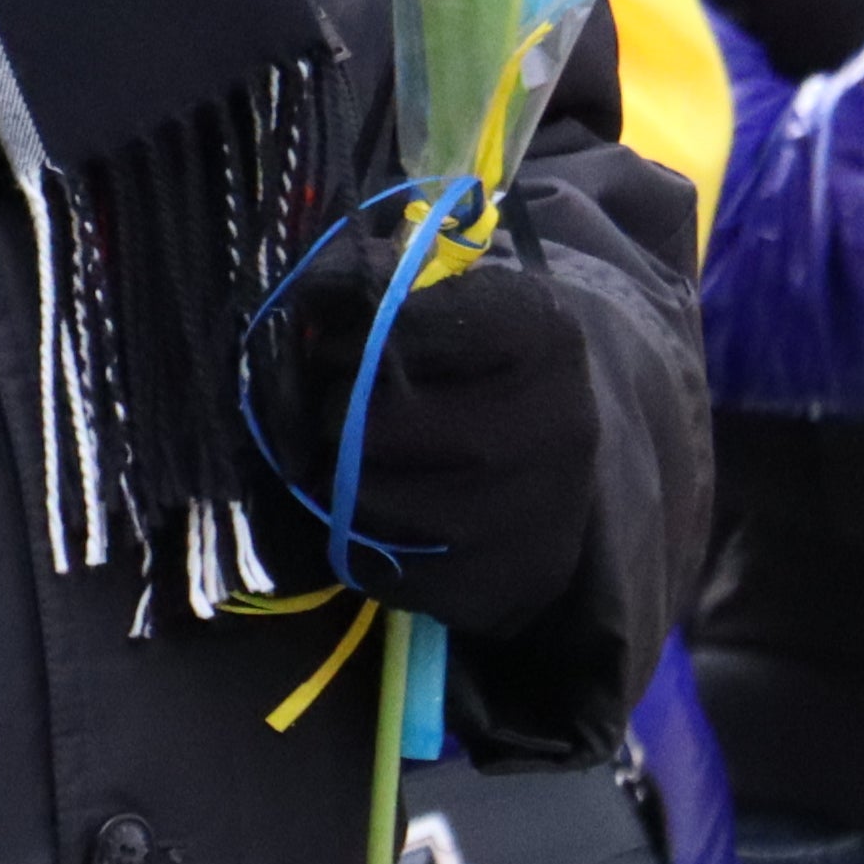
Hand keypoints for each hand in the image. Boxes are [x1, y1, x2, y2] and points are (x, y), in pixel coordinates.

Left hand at [245, 218, 603, 639]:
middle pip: (372, 422)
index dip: (341, 336)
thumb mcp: (447, 299)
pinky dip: (355, 540)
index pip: (396, 325)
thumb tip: (306, 292)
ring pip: (365, 498)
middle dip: (329, 412)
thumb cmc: (479, 368)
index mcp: (544, 333)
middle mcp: (555, 425)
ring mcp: (533, 513)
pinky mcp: (501, 585)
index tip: (334, 343)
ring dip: (334, 478)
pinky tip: (379, 512)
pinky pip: (377, 565)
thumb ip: (371, 279)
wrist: (558, 467)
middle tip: (330, 409)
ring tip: (350, 459)